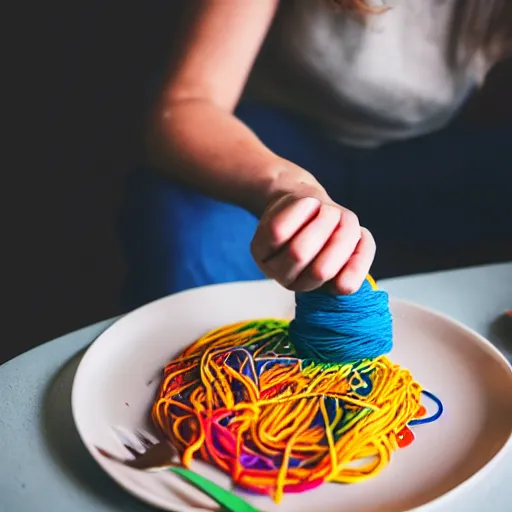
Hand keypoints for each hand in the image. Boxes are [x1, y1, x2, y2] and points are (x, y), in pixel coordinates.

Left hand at [251, 190, 375, 293]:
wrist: (302, 203)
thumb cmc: (331, 227)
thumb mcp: (355, 243)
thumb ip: (358, 261)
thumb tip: (344, 285)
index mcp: (325, 288)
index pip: (345, 284)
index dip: (355, 259)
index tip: (357, 239)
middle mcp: (295, 284)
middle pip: (320, 270)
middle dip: (337, 238)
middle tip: (337, 216)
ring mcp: (273, 269)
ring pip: (300, 252)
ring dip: (322, 222)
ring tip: (326, 208)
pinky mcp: (259, 248)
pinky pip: (279, 232)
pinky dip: (300, 212)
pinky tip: (310, 203)